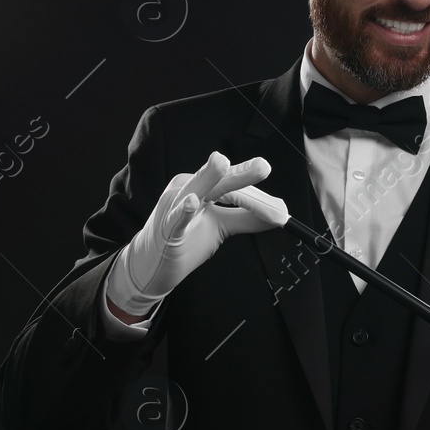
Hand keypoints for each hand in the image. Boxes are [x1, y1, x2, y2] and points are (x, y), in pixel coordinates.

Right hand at [108, 151, 274, 316]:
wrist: (151, 266)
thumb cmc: (184, 239)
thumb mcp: (220, 226)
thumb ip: (247, 218)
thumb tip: (279, 214)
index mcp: (200, 186)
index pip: (232, 185)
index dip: (255, 193)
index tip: (277, 203)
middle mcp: (186, 189)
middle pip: (218, 181)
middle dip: (240, 173)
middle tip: (263, 166)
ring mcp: (173, 207)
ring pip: (194, 191)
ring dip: (208, 177)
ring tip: (221, 162)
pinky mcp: (166, 229)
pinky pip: (175, 219)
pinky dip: (183, 211)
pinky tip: (192, 203)